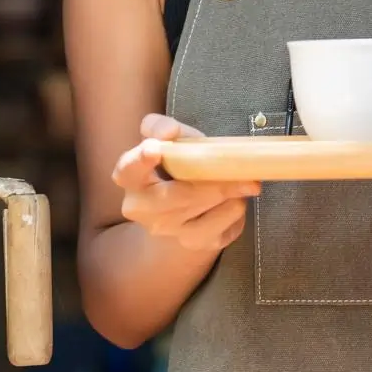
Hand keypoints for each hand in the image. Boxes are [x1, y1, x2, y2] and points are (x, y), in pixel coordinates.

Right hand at [110, 113, 261, 253]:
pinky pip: (225, 223)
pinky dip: (237, 207)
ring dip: (231, 191)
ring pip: (206, 208)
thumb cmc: (175, 168)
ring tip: (241, 181)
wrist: (182, 212)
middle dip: (212, 182)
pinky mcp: (194, 243)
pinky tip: (236, 198)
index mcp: (131, 178)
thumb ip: (162, 127)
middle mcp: (142, 209)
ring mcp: (167, 230)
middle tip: (243, 171)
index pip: (128, 169)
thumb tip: (168, 131)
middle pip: (178, 195)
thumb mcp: (169, 141)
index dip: (140, 159)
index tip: (154, 148)